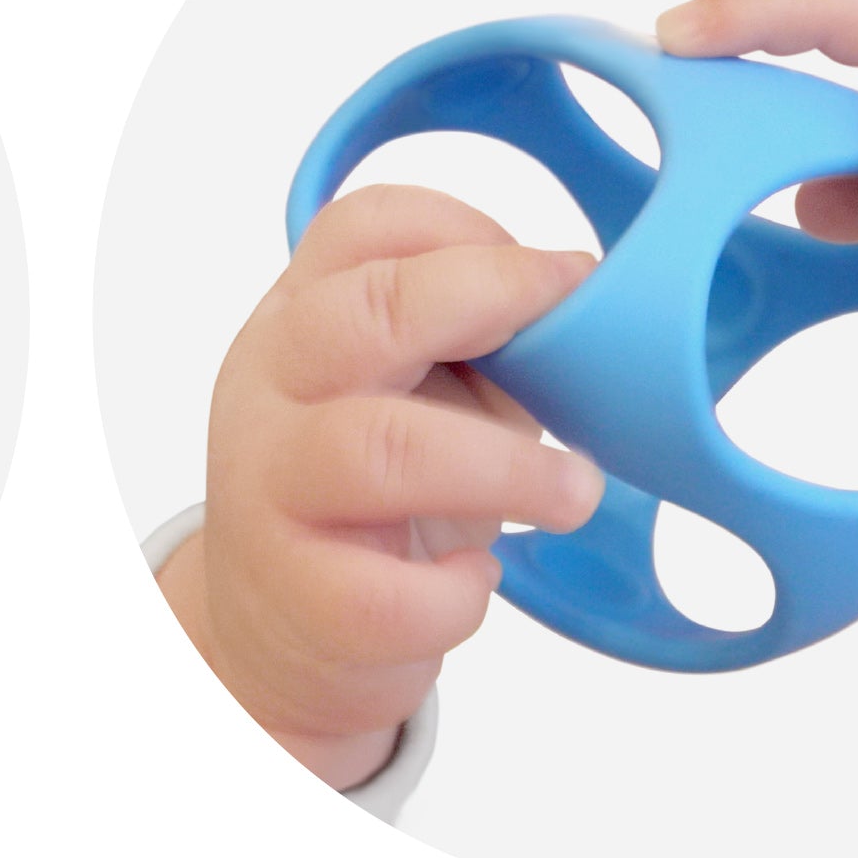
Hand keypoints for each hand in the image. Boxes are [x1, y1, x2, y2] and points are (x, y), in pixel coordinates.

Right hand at [164, 186, 604, 790]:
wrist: (274, 629)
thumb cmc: (365, 500)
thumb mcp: (405, 395)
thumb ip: (470, 348)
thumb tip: (588, 323)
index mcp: (298, 320)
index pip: (363, 229)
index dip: (472, 232)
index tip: (563, 277)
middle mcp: (269, 393)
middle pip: (367, 315)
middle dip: (492, 307)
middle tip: (588, 350)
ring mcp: (271, 495)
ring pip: (383, 450)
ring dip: (508, 467)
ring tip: (575, 493)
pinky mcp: (297, 600)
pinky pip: (389, 595)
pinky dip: (456, 594)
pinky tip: (473, 582)